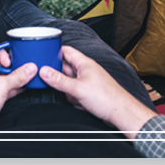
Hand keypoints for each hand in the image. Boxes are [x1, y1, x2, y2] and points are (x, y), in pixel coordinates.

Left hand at [0, 45, 36, 139]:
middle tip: (21, 70)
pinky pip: (3, 87)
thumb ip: (18, 76)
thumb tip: (29, 68)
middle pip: (0, 63)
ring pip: (3, 76)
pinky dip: (12, 87)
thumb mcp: (3, 85)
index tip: (13, 59)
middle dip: (12, 66)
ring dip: (13, 78)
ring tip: (25, 78)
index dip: (4, 52)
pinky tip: (22, 88)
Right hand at [39, 46, 156, 139]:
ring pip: (68, 83)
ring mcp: (87, 82)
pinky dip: (75, 99)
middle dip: (59, 78)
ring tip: (76, 97)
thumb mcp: (77, 88)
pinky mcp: (89, 92)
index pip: (65, 51)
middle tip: (54, 83)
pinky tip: (81, 104)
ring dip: (68, 91)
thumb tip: (43, 71)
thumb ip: (59, 80)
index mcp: (84, 63)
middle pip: (64, 68)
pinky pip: (75, 93)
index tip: (42, 57)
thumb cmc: (107, 98)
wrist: (122, 114)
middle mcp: (86, 70)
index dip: (54, 52)